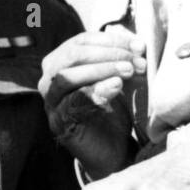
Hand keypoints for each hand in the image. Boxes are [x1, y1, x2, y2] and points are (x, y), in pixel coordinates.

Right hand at [39, 29, 143, 178]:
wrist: (112, 151)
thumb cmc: (113, 111)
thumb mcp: (118, 78)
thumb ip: (120, 58)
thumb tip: (134, 39)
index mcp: (61, 64)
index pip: (80, 42)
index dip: (110, 40)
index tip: (139, 45)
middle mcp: (50, 81)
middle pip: (71, 56)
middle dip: (106, 54)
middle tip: (135, 61)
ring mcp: (51, 102)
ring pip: (66, 77)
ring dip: (100, 70)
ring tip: (127, 71)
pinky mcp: (59, 123)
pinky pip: (71, 103)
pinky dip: (94, 92)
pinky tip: (115, 87)